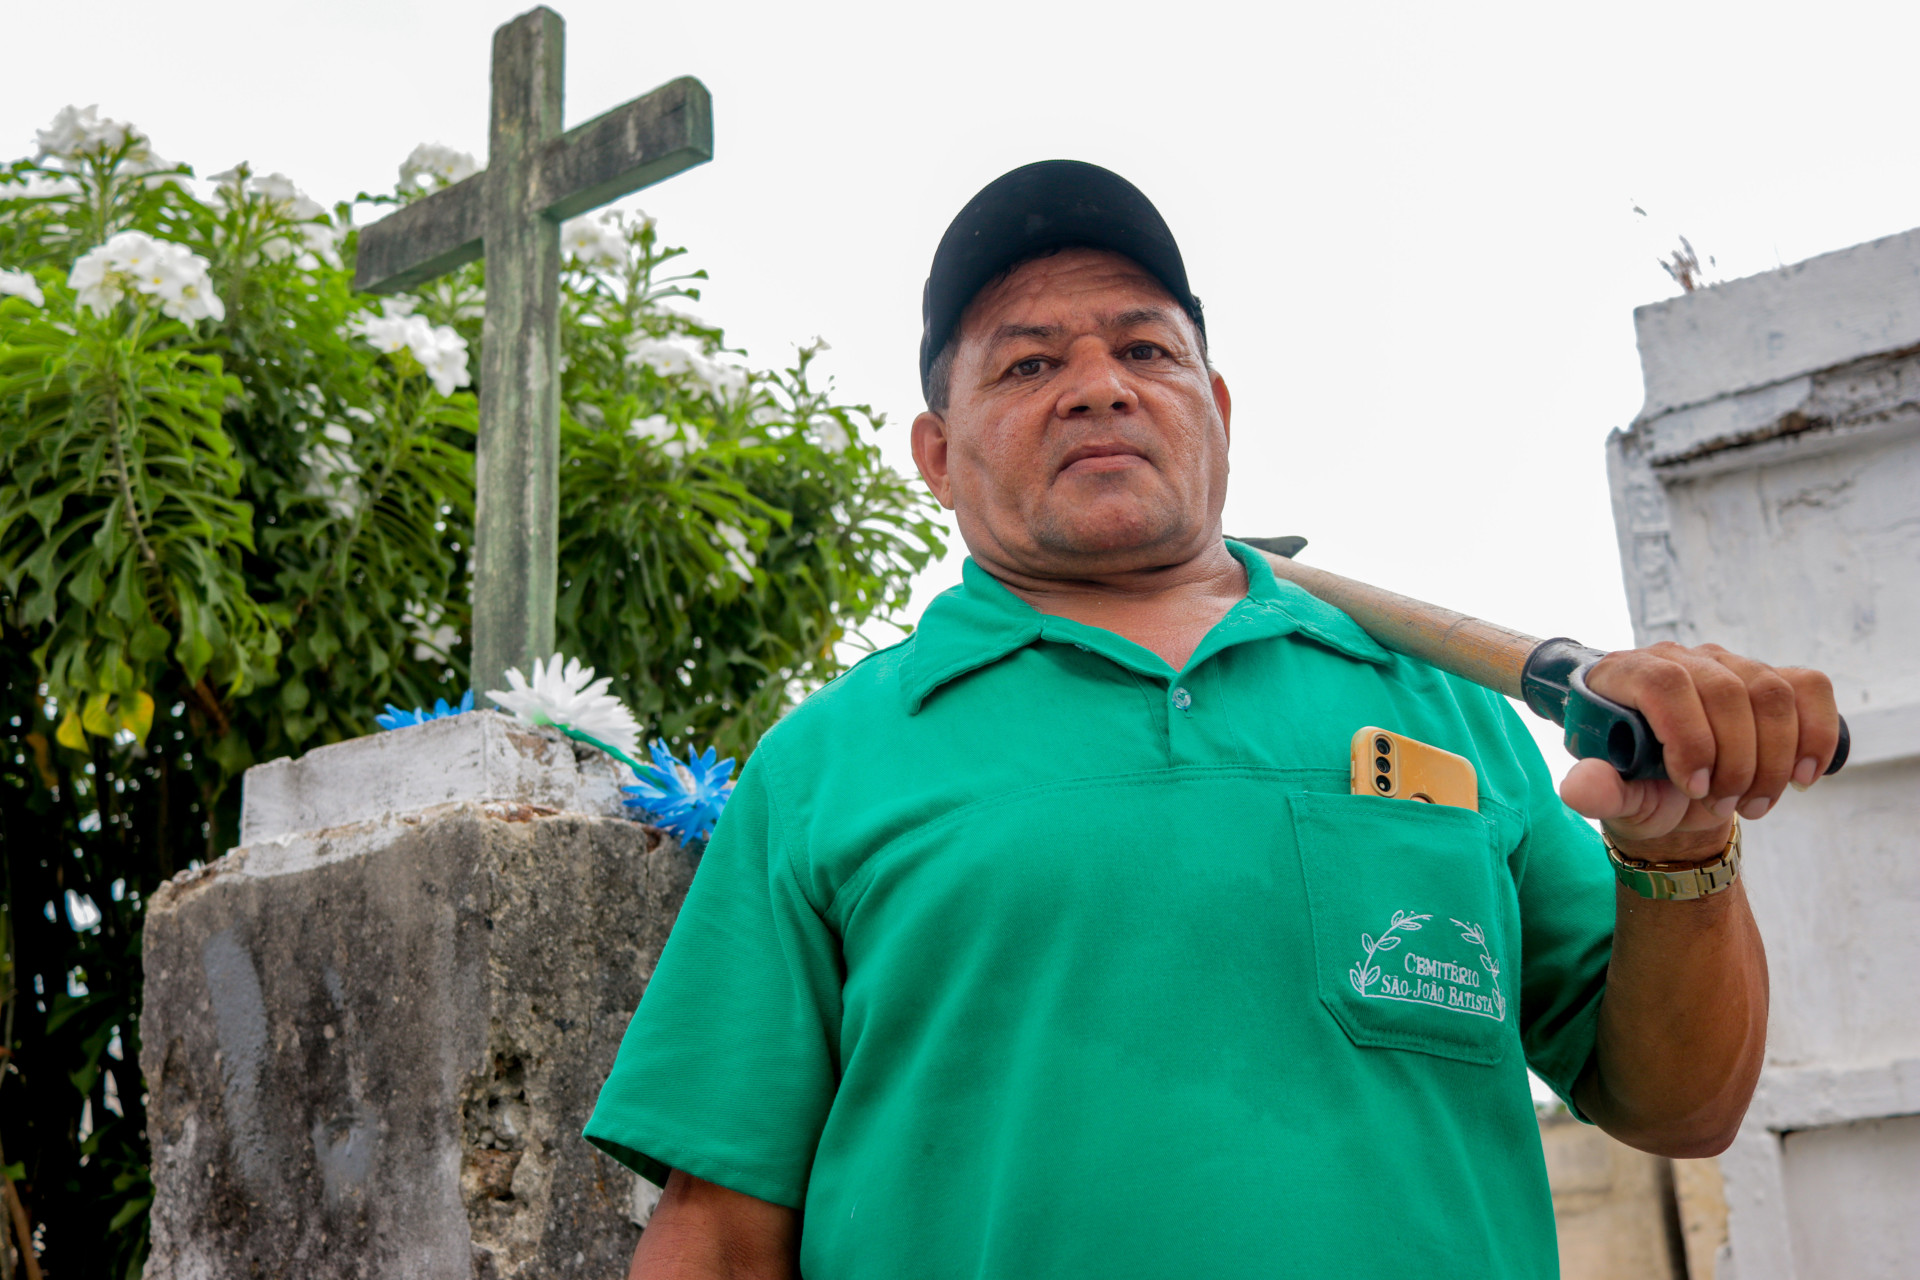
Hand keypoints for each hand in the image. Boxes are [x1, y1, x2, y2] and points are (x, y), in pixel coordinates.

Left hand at [1558, 642, 1840, 858]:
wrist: (1678, 799)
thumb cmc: (1639, 791)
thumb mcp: (1615, 801)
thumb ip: (1595, 793)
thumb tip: (1578, 788)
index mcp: (1623, 675)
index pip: (1665, 684)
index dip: (1688, 737)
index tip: (1696, 787)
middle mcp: (1676, 657)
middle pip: (1726, 691)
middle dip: (1735, 761)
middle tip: (1725, 805)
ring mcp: (1726, 663)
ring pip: (1771, 693)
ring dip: (1772, 760)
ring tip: (1753, 803)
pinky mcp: (1770, 678)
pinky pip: (1809, 688)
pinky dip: (1815, 735)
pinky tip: (1801, 775)